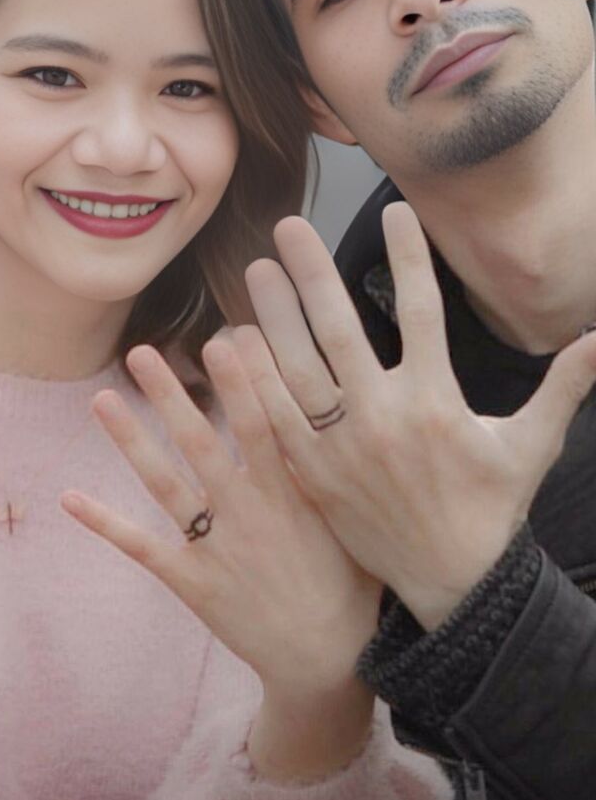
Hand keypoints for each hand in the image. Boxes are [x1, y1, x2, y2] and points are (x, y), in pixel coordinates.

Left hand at [61, 341, 379, 777]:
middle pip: (203, 441)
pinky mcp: (193, 581)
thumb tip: (326, 413)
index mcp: (291, 492)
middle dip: (172, 395)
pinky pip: (143, 547)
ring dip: (131, 441)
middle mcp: (249, 511)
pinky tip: (70, 498)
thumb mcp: (352, 518)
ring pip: (167, 483)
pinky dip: (106, 523)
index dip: (245, 379)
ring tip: (100, 400)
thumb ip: (331, 469)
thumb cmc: (351, 582)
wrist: (328, 660)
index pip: (264, 422)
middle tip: (143, 352)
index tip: (224, 336)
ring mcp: (217, 546)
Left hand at [237, 203, 595, 629]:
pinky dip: (256, 380)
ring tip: (256, 271)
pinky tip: (238, 344)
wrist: (451, 586)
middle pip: (339, 331)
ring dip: (273, 317)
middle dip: (313, 274)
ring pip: (297, 369)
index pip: (423, 312)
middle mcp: (383, 417)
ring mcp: (341, 447)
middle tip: (289, 227)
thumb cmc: (491, 509)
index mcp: (436, 402)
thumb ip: (562, 386)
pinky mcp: (314, 475)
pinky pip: (278, 418)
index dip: (409, 258)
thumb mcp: (531, 445)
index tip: (395, 212)